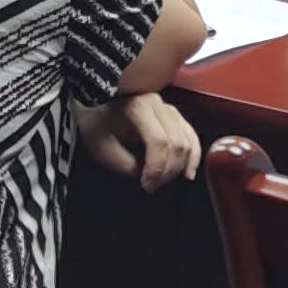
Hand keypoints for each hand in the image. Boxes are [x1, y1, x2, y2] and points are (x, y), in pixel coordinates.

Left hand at [84, 93, 201, 188]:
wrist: (95, 100)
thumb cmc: (96, 121)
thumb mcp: (101, 147)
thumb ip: (126, 165)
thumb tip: (149, 175)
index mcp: (139, 107)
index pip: (159, 141)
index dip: (156, 167)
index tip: (146, 184)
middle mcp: (159, 104)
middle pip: (176, 143)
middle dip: (167, 170)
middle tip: (152, 186)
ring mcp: (168, 108)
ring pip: (187, 141)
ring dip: (179, 167)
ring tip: (163, 181)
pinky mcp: (174, 115)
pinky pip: (190, 137)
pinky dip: (193, 156)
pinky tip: (188, 173)